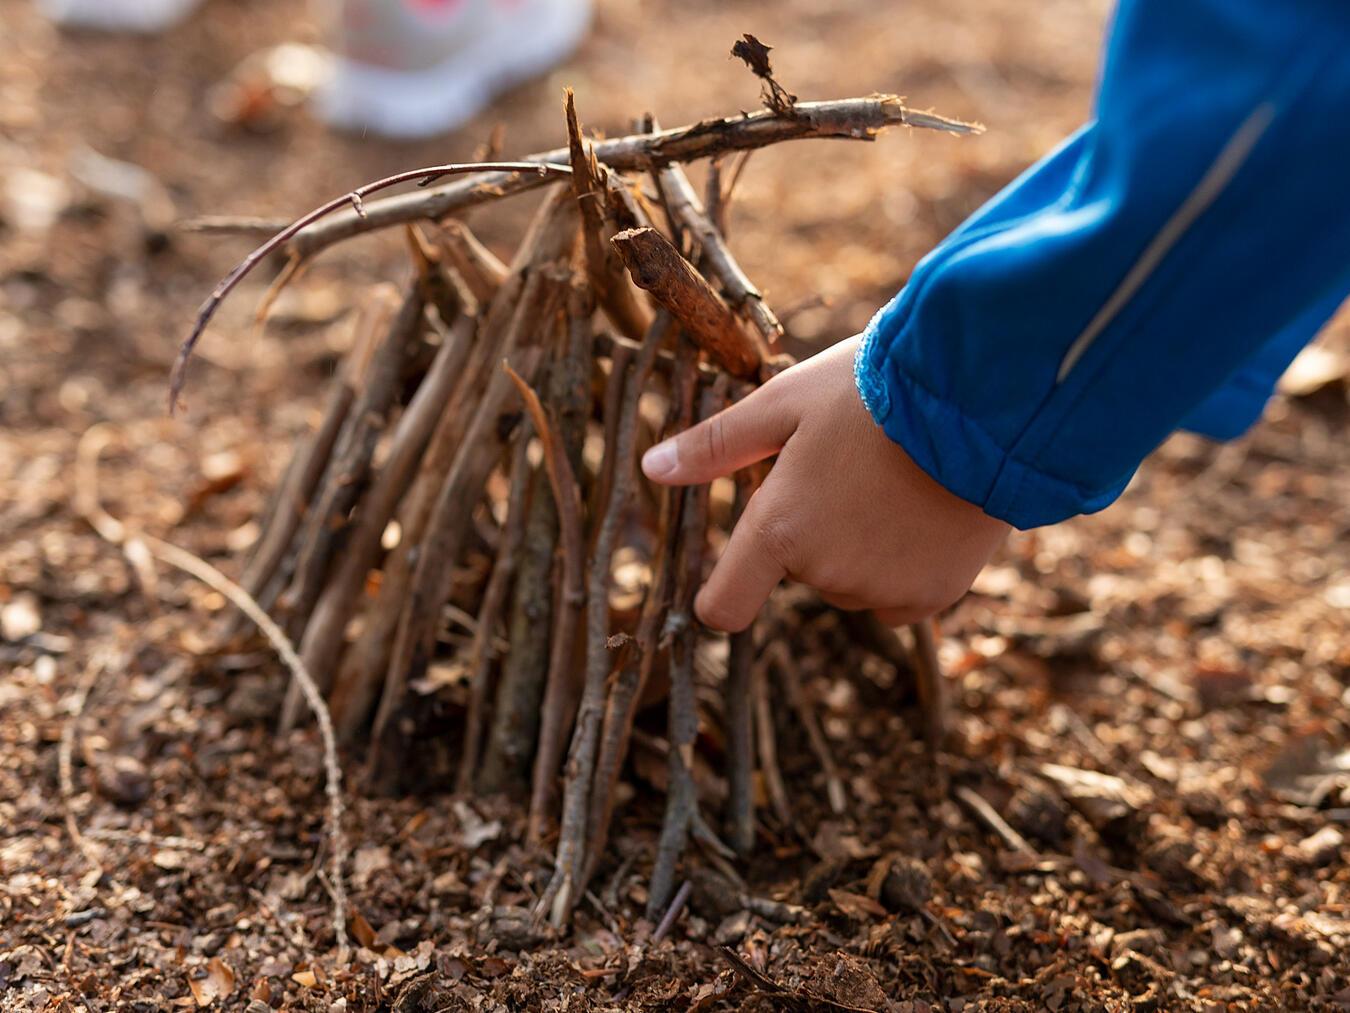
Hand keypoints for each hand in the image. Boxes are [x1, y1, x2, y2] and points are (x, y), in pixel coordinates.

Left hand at [641, 336, 1010, 630]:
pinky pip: (897, 596)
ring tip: (893, 483)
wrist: (985, 399)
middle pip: (799, 572)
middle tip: (847, 471)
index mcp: (779, 530)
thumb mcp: (784, 403)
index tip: (733, 574)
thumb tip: (653, 468)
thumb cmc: (875, 388)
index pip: (724, 606)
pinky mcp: (933, 597)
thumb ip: (716, 445)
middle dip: (811, 533)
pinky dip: (902, 566)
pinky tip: (923, 513)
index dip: (723, 593)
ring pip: (850, 584)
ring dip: (859, 549)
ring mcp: (882, 591)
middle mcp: (826, 574)